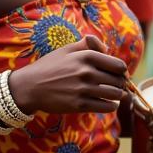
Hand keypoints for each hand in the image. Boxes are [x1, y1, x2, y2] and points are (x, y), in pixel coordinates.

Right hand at [9, 35, 127, 114]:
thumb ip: (89, 45)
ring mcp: (83, 90)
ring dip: (118, 95)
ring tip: (114, 94)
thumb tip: (106, 48)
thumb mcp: (67, 49)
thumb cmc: (49, 66)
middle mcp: (87, 72)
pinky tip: (109, 103)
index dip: (122, 71)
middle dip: (121, 84)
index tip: (119, 74)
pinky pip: (106, 107)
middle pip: (119, 81)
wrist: (30, 87)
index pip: (119, 65)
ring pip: (115, 94)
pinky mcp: (79, 105)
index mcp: (86, 56)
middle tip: (118, 85)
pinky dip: (111, 106)